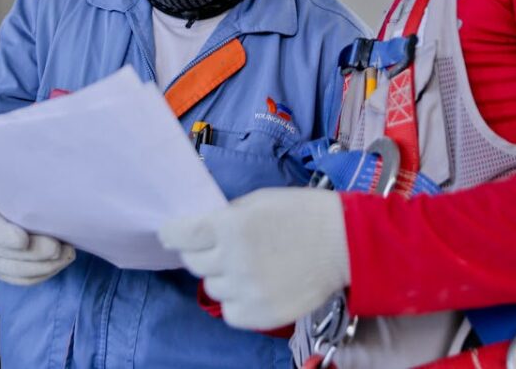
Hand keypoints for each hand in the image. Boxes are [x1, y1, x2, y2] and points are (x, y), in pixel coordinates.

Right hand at [0, 197, 74, 284]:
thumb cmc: (5, 192)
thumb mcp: (8, 186)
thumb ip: (24, 192)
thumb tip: (50, 191)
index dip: (5, 237)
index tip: (24, 239)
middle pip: (6, 256)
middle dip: (36, 254)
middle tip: (59, 248)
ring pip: (17, 273)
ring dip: (46, 266)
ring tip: (67, 254)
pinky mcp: (1, 273)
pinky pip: (23, 281)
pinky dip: (44, 274)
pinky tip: (60, 262)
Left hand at [158, 187, 349, 329]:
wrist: (345, 243)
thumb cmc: (302, 213)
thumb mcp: (257, 201)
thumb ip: (225, 217)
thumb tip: (200, 230)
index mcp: (230, 226)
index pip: (180, 235)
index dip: (171, 234)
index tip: (170, 234)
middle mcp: (234, 259)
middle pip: (194, 263)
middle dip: (199, 253)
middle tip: (215, 247)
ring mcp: (248, 290)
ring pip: (211, 288)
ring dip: (220, 276)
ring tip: (243, 266)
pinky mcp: (262, 314)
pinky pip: (230, 312)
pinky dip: (235, 301)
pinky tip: (251, 286)